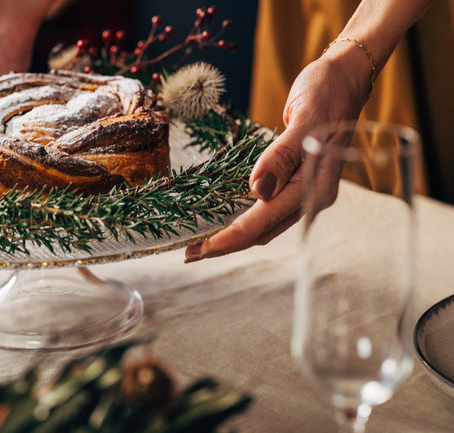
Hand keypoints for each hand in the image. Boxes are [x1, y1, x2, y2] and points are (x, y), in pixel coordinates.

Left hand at [185, 43, 370, 261]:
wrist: (346, 78)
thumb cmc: (326, 93)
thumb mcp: (303, 120)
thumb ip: (281, 156)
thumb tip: (259, 190)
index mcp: (314, 186)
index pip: (263, 222)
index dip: (229, 239)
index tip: (200, 248)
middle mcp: (311, 196)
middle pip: (261, 232)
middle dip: (224, 244)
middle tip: (187, 253)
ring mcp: (305, 192)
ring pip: (263, 225)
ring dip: (231, 236)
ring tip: (198, 242)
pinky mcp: (297, 184)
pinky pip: (267, 211)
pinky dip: (244, 219)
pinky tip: (224, 220)